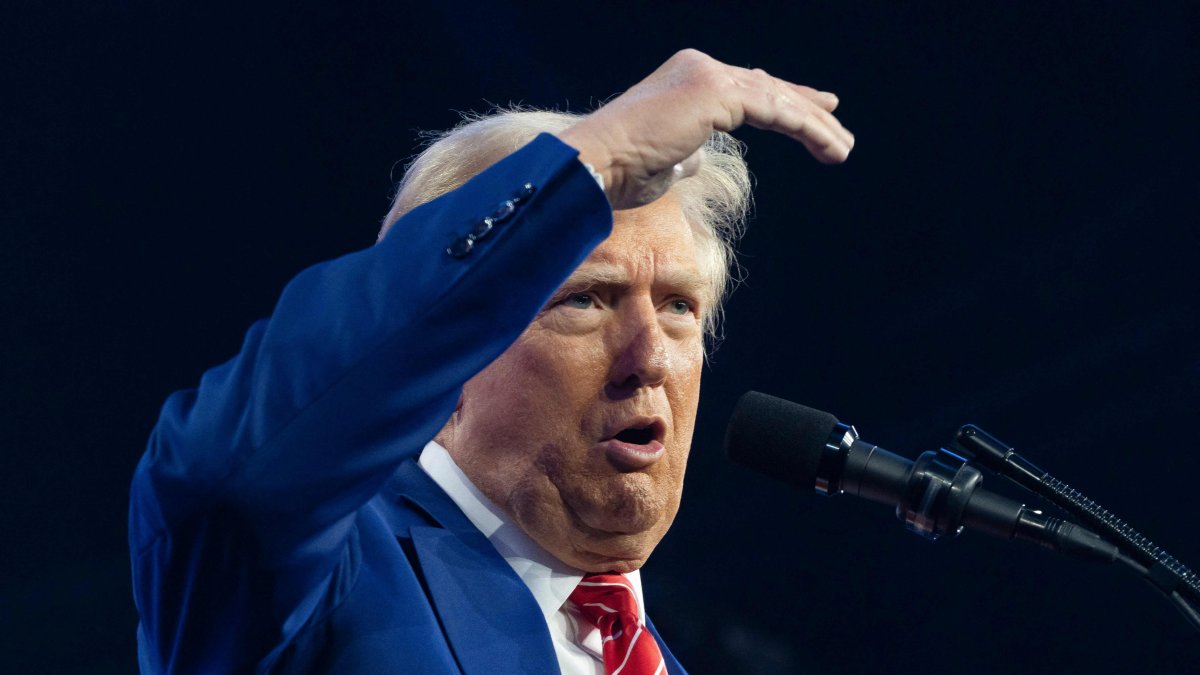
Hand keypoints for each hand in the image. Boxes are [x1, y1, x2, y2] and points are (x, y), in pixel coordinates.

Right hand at [557, 49, 854, 209]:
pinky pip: (775, 110)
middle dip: (805, 105)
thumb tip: (696, 160)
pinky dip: (807, 129)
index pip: (745, 87)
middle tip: (837, 120)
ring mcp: (708, 76)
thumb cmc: (620, 172)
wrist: (598, 163)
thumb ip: (685, 154)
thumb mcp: (662, 161)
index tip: (811, 112)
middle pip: (766, 86)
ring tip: (842, 148)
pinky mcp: (716, 93)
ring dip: (815, 125)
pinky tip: (829, 146)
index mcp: (686, 79)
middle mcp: (699, 68)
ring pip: (777, 98)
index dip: (780, 100)